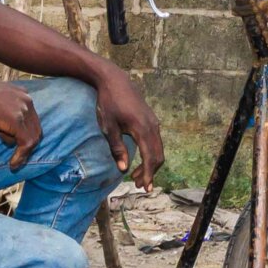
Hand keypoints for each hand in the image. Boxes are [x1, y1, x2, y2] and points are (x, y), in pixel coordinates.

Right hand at [0, 75, 40, 167]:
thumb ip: (5, 113)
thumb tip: (8, 133)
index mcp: (23, 95)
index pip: (33, 120)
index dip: (28, 135)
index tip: (20, 148)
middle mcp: (27, 101)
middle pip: (36, 130)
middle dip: (28, 146)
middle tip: (19, 159)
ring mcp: (23, 110)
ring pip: (32, 138)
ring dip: (24, 153)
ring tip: (14, 163)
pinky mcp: (16, 121)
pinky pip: (25, 143)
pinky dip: (21, 156)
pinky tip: (13, 164)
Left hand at [93, 68, 164, 189]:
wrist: (115, 80)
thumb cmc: (108, 102)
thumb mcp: (108, 127)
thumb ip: (116, 148)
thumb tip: (123, 169)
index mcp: (142, 128)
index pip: (150, 158)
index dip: (148, 174)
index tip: (145, 188)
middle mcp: (152, 126)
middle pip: (158, 156)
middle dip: (150, 172)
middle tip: (137, 185)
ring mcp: (154, 122)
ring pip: (158, 149)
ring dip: (150, 164)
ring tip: (136, 175)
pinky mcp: (151, 120)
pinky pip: (156, 141)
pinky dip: (151, 154)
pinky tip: (140, 160)